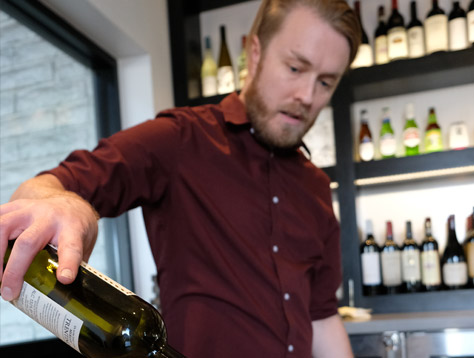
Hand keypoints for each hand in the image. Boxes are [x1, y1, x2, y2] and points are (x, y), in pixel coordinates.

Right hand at [0, 179, 98, 300]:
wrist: (70, 203)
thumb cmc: (76, 228)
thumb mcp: (84, 245)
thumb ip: (75, 266)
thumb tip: (66, 298)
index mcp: (73, 229)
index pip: (71, 247)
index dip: (67, 263)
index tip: (64, 279)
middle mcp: (51, 217)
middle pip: (28, 242)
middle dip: (14, 270)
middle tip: (8, 293)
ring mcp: (30, 210)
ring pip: (4, 226)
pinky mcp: (15, 207)